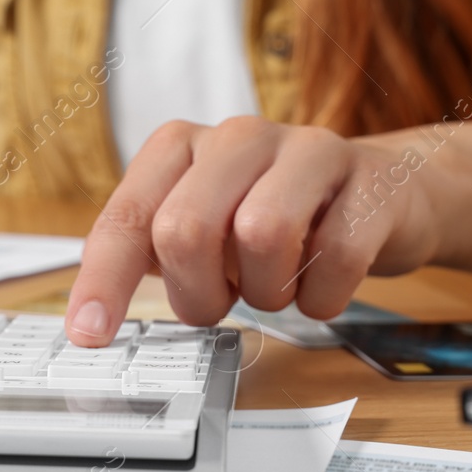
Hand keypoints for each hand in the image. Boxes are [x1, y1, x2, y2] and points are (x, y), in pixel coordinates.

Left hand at [63, 117, 444, 345]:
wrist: (382, 191)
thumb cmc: (274, 216)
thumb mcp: (204, 228)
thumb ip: (152, 257)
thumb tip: (95, 318)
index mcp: (181, 146)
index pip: (128, 217)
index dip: (105, 280)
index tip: (89, 334)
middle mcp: (238, 137)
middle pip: (186, 228)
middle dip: (198, 292)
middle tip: (219, 302)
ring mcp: (308, 150)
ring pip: (262, 235)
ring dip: (265, 291)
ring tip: (275, 286)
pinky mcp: (369, 181)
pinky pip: (337, 256)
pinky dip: (323, 296)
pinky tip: (322, 286)